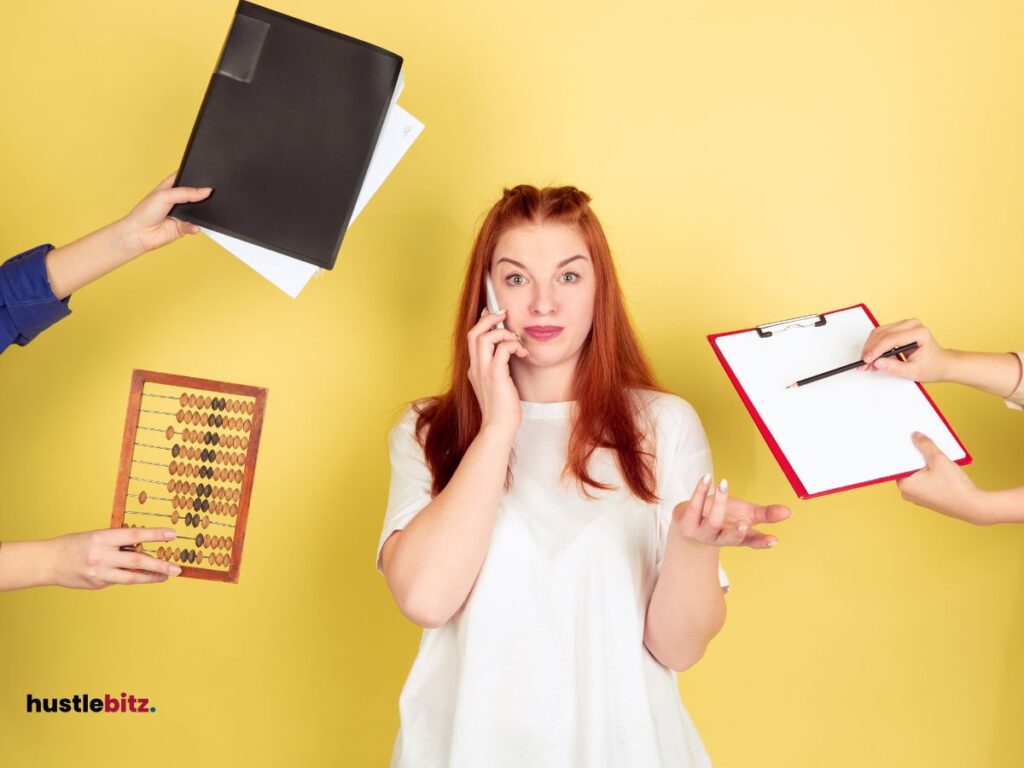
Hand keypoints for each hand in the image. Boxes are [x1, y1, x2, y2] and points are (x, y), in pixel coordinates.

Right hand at [48, 527, 181, 588]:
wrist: (48, 562)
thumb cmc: (76, 545)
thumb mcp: (97, 536)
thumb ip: (119, 543)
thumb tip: (143, 549)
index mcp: (101, 538)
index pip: (134, 535)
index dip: (154, 534)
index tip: (172, 535)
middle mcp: (101, 556)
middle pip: (136, 561)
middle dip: (159, 565)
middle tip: (177, 568)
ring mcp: (99, 573)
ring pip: (131, 577)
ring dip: (152, 577)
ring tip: (167, 575)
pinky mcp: (98, 584)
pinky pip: (119, 580)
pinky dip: (130, 576)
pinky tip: (138, 575)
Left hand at [115, 173, 211, 255]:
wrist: (139, 234)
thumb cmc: (144, 212)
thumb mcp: (165, 195)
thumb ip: (186, 193)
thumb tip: (205, 191)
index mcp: (171, 187)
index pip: (186, 177)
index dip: (196, 176)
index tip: (207, 177)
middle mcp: (178, 200)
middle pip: (195, 194)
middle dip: (202, 194)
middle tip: (209, 194)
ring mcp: (182, 214)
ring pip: (198, 211)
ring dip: (201, 212)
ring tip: (201, 211)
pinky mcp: (185, 227)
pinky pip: (195, 226)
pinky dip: (195, 226)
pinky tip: (194, 225)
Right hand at [467, 307, 528, 436]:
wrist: (499, 428)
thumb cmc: (502, 410)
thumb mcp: (498, 385)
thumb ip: (499, 369)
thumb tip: (508, 353)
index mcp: (475, 369)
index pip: (473, 338)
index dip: (482, 322)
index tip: (495, 315)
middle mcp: (475, 368)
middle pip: (473, 333)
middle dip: (489, 319)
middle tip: (504, 315)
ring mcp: (483, 372)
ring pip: (483, 338)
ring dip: (503, 332)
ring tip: (516, 340)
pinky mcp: (495, 377)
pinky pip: (502, 350)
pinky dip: (513, 345)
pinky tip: (523, 352)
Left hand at [670, 474, 790, 548]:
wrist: (689, 522)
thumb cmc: (721, 517)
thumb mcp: (745, 515)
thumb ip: (766, 514)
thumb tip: (789, 512)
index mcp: (736, 538)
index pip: (751, 542)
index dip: (762, 542)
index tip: (774, 540)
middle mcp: (719, 539)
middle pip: (729, 538)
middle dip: (737, 532)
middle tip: (745, 523)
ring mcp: (701, 533)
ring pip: (712, 522)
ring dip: (719, 502)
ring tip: (724, 483)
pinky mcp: (687, 523)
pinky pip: (694, 507)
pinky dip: (700, 490)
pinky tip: (707, 477)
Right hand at [859, 318, 951, 381]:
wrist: (942, 363)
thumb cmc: (932, 366)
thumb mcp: (914, 372)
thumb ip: (894, 367)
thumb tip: (878, 362)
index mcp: (919, 333)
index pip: (891, 339)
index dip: (876, 350)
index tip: (866, 360)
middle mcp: (912, 324)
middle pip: (882, 333)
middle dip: (871, 349)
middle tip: (864, 363)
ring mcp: (905, 324)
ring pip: (879, 332)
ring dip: (870, 347)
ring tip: (867, 361)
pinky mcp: (900, 328)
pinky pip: (882, 333)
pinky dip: (875, 345)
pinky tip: (873, 356)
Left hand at [897, 432, 986, 523]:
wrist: (973, 507)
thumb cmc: (954, 486)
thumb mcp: (938, 459)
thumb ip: (925, 445)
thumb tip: (915, 436)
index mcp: (904, 485)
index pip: (898, 463)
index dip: (903, 449)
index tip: (904, 438)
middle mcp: (907, 493)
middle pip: (908, 468)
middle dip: (915, 455)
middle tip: (919, 440)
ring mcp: (918, 498)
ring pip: (918, 474)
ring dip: (924, 463)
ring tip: (932, 450)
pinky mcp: (929, 499)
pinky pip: (925, 481)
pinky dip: (930, 472)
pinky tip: (939, 464)